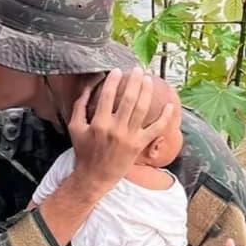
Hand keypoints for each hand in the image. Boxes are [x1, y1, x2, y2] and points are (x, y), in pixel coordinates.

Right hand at [69, 69, 168, 191]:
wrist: (94, 176)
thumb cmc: (84, 151)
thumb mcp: (75, 127)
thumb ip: (80, 106)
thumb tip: (88, 86)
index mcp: (99, 123)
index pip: (107, 96)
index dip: (113, 81)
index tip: (117, 70)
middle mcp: (115, 129)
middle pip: (128, 99)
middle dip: (134, 81)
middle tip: (138, 69)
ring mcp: (129, 137)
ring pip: (142, 109)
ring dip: (146, 92)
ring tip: (148, 79)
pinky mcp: (139, 145)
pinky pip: (156, 129)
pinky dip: (165, 117)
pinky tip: (169, 105)